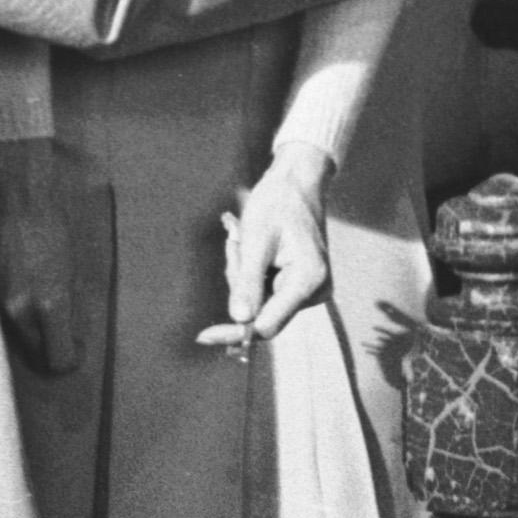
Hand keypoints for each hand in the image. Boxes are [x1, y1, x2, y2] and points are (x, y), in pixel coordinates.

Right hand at [0, 136, 85, 376]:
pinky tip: (9, 294)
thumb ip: (68, 302)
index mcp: (49, 301)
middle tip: (57, 336)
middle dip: (46, 350)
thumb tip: (70, 330)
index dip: (70, 358)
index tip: (74, 350)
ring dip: (23, 332)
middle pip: (33, 357)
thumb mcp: (71, 262)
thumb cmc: (50, 217)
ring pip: (9, 338)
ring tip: (32, 311)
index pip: (59, 359)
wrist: (12, 185)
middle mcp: (17, 308)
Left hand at [200, 141, 335, 348]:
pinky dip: (250, 274)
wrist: (297, 181)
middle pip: (260, 314)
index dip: (235, 330)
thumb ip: (248, 281)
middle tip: (234, 246)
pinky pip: (265, 293)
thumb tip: (239, 320)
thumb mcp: (256, 239)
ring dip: (242, 276)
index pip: (267, 325)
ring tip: (243, 239)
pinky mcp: (299, 286)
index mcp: (309, 281)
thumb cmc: (278, 202)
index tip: (203, 335)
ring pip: (259, 303)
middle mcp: (314, 291)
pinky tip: (250, 248)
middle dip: (239, 284)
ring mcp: (308, 290)